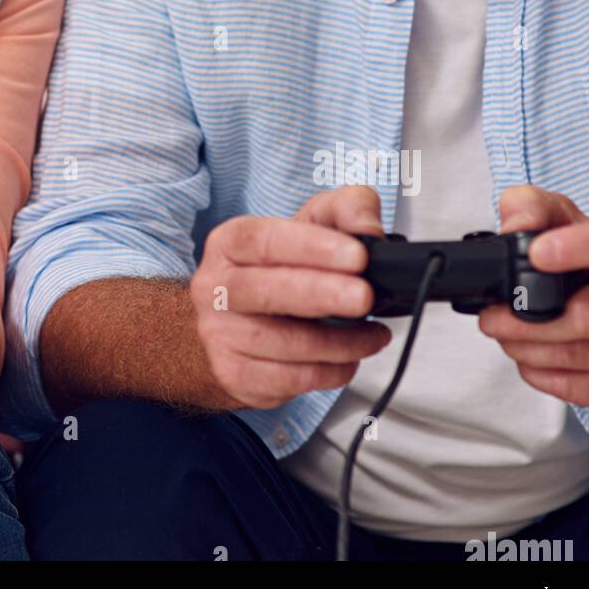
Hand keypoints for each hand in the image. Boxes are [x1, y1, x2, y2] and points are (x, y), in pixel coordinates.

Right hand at [189, 183, 391, 408]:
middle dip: (322, 294)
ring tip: (373, 334)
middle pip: (265, 291)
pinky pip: (288, 379)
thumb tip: (369, 228)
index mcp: (229, 244)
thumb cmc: (278, 271)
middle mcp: (215, 288)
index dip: (310, 247)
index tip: (357, 255)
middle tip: (365, 297)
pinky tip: (349, 358)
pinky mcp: (234, 374)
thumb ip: (344, 209)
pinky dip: (329, 371)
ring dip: (339, 342)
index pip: (262, 239)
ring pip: (282, 343)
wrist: (233, 325)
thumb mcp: (309, 227)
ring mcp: (219, 334)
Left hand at [477, 183, 588, 408]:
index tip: (536, 254)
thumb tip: (513, 227)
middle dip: (524, 321)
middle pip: (587, 316)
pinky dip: (540, 374)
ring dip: (524, 348)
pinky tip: (530, 356)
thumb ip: (532, 207)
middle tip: (491, 316)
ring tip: (505, 334)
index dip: (578, 249)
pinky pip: (578, 388)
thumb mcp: (566, 218)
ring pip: (576, 356)